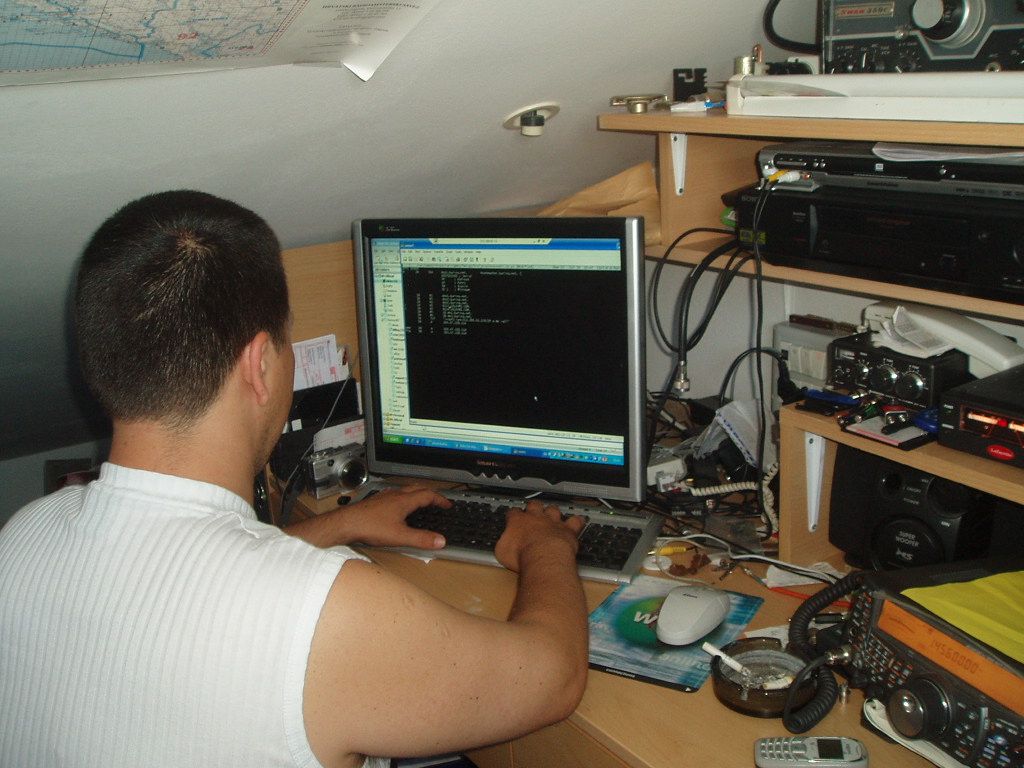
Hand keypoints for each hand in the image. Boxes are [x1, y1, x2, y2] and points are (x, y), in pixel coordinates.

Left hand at [333, 486, 449, 549]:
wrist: (346, 523)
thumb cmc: (370, 527)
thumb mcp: (400, 536)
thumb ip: (421, 539)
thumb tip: (440, 540)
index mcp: (404, 500)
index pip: (428, 495)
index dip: (440, 499)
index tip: (447, 505)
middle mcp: (395, 495)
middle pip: (417, 488)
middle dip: (430, 494)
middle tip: (437, 501)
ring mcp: (384, 497)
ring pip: (405, 490)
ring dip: (416, 494)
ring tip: (420, 502)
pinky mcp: (376, 501)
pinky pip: (394, 495)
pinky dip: (403, 498)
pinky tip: (398, 508)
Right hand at [493, 500, 584, 572]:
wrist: (543, 557)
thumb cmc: (522, 556)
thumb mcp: (501, 552)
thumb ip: (502, 544)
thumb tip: (501, 546)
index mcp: (518, 522)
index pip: (513, 513)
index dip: (513, 514)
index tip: (512, 517)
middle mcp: (536, 518)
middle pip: (534, 506)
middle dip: (533, 507)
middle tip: (532, 509)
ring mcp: (553, 522)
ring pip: (553, 510)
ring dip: (553, 511)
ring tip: (553, 513)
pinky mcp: (567, 530)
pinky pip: (574, 521)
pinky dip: (576, 521)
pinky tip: (578, 521)